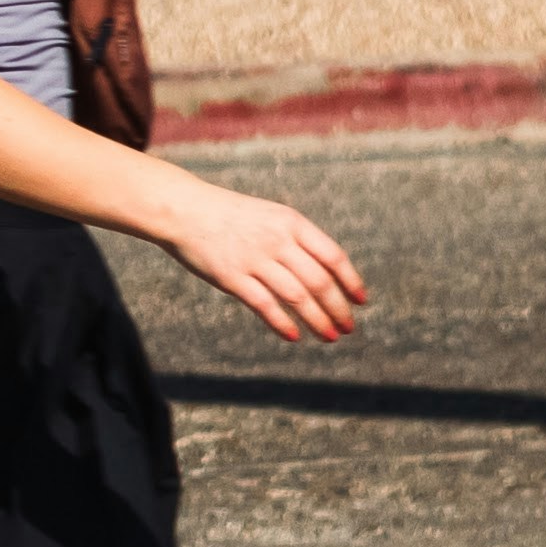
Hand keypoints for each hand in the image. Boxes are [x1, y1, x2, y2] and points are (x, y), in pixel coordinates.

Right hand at [161, 180, 370, 344]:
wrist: (184, 209)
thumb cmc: (231, 217)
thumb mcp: (270, 217)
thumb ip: (296, 241)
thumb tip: (325, 276)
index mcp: (291, 223)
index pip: (333, 256)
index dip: (351, 281)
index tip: (361, 302)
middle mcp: (277, 240)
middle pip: (319, 281)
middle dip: (338, 308)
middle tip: (348, 328)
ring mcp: (254, 259)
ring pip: (298, 296)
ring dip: (318, 320)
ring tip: (330, 336)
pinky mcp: (232, 277)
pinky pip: (265, 305)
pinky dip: (283, 323)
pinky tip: (295, 336)